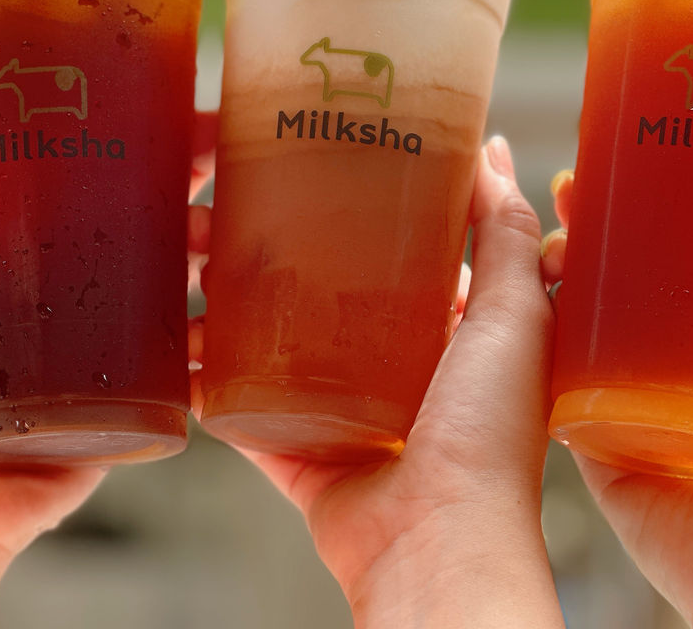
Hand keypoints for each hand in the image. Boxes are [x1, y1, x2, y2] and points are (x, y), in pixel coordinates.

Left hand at [0, 81, 218, 628]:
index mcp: (50, 253)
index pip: (116, 182)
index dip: (160, 145)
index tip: (196, 113)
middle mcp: (95, 292)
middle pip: (168, 228)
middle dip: (210, 197)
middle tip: (234, 174)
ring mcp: (126, 348)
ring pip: (197, 290)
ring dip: (229, 263)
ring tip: (236, 248)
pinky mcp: (147, 402)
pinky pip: (201, 366)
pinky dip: (229, 345)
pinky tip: (251, 324)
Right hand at [189, 137, 565, 628]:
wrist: (437, 544)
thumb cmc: (489, 435)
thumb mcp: (514, 314)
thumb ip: (506, 234)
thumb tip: (493, 149)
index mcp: (452, 338)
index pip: (401, 256)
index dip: (358, 210)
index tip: (310, 164)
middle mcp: (399, 376)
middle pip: (325, 295)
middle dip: (271, 253)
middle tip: (221, 212)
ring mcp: (345, 418)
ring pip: (275, 349)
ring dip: (227, 311)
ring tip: (186, 265)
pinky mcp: (300, 456)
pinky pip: (244, 413)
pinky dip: (209, 383)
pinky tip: (177, 342)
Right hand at [540, 147, 692, 627]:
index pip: (686, 253)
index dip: (655, 203)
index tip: (632, 155)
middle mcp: (678, 365)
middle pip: (622, 277)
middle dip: (590, 227)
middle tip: (569, 183)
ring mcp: (633, 402)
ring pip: (579, 323)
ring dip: (552, 274)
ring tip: (540, 232)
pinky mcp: (596, 443)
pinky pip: (553, 386)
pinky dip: (529, 342)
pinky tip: (512, 297)